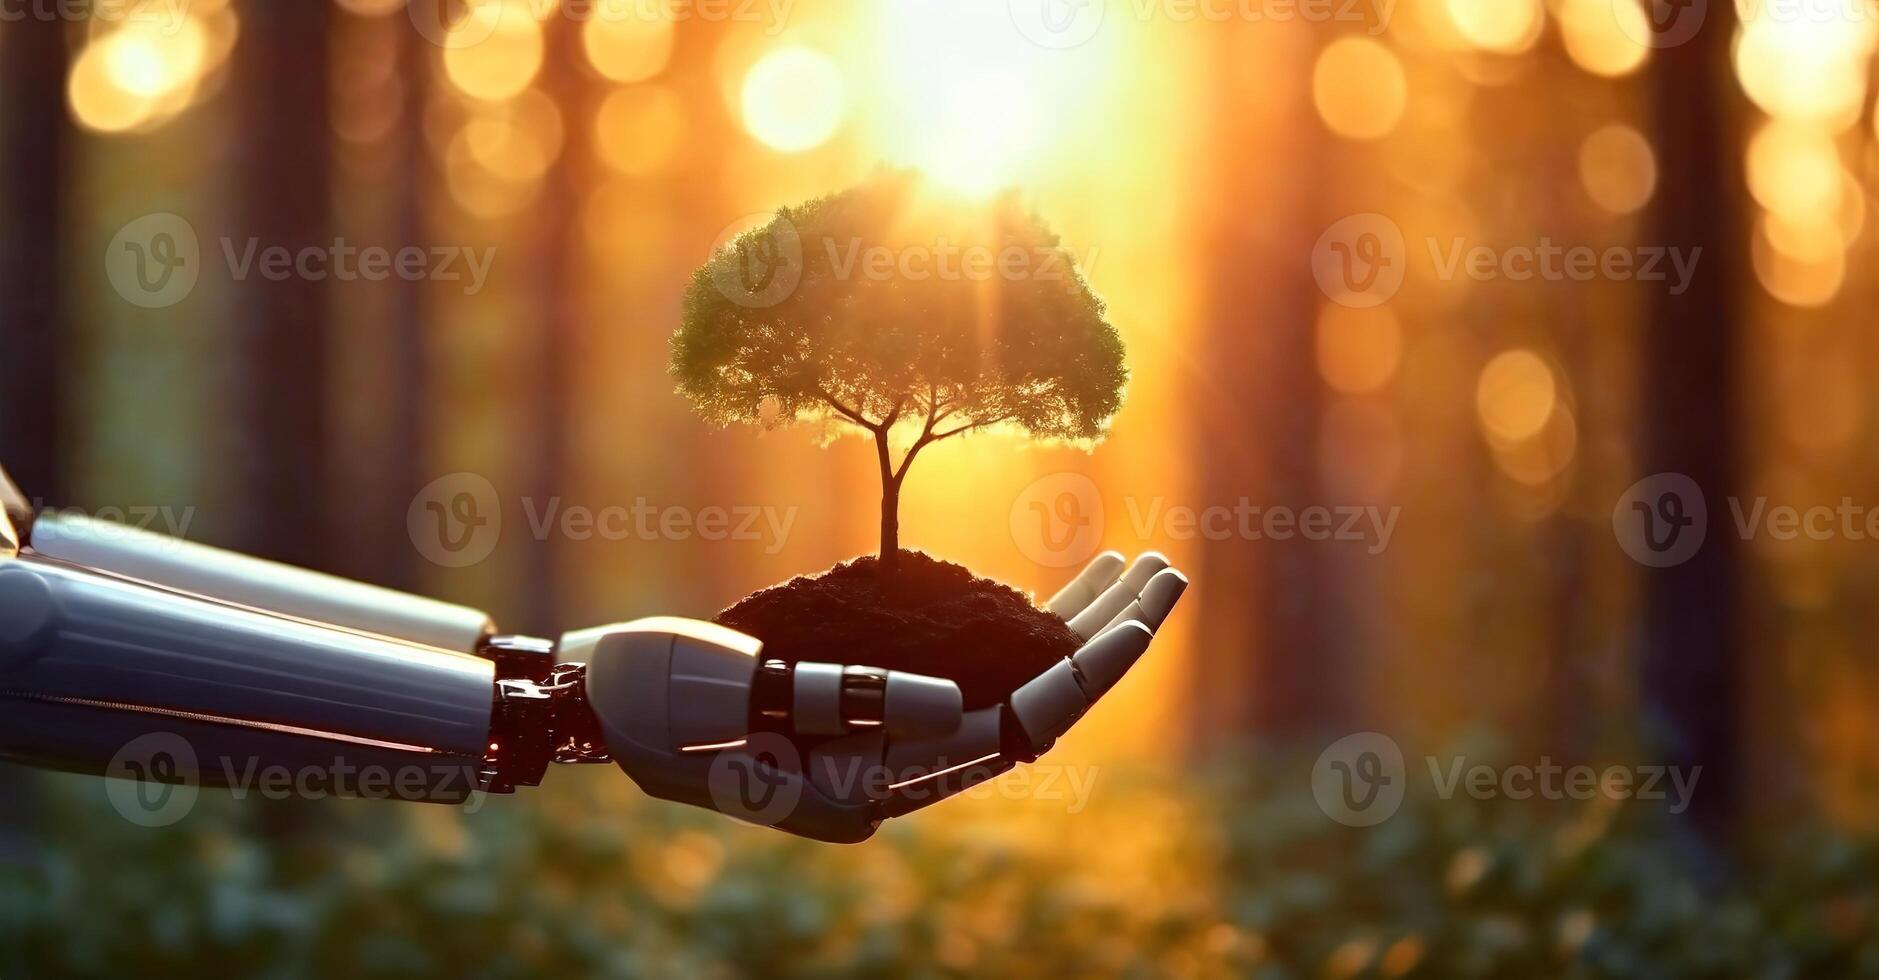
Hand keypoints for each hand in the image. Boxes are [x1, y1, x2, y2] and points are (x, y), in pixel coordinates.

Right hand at [613, 551, 1188, 842]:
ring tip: (1140, 563)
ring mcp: (894, 736)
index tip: (1140, 616)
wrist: (600, 703)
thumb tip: (959, 704)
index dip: (1086, 670)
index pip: (1018, 727)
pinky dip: (1024, 622)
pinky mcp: (877, 700)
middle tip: (1170, 570)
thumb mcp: (736, 704)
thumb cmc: (654, 702)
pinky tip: (1065, 584)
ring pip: (1017, 681)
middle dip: (1107, 638)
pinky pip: (977, 664)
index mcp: (880, 786)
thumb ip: (841, 705)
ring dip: (1078, 624)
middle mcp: (903, 769)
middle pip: (1039, 705)